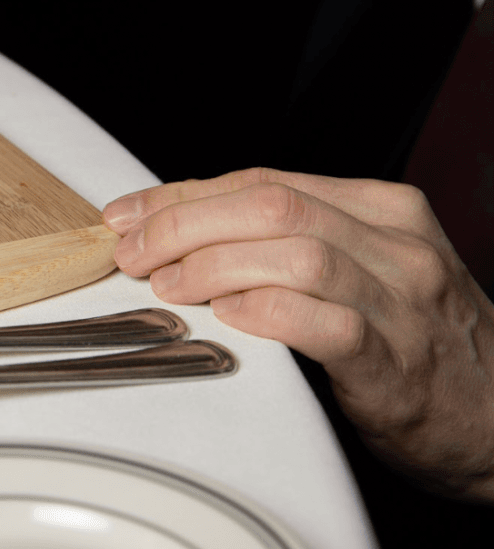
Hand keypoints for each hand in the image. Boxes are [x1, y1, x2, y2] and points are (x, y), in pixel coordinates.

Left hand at [103, 168, 493, 501]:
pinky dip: (265, 314)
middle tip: (132, 252)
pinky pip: (324, 324)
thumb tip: (183, 230)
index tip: (129, 215)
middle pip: (270, 208)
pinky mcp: (398, 366)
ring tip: (166, 285)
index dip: (183, 195)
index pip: (264, 183)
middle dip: (184, 224)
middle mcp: (398, 247)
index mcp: (384, 211)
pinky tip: (228, 318)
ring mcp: (403, 304)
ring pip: (294, 254)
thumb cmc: (419, 345)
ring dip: (212, 266)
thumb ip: (292, 243)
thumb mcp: (366, 270)